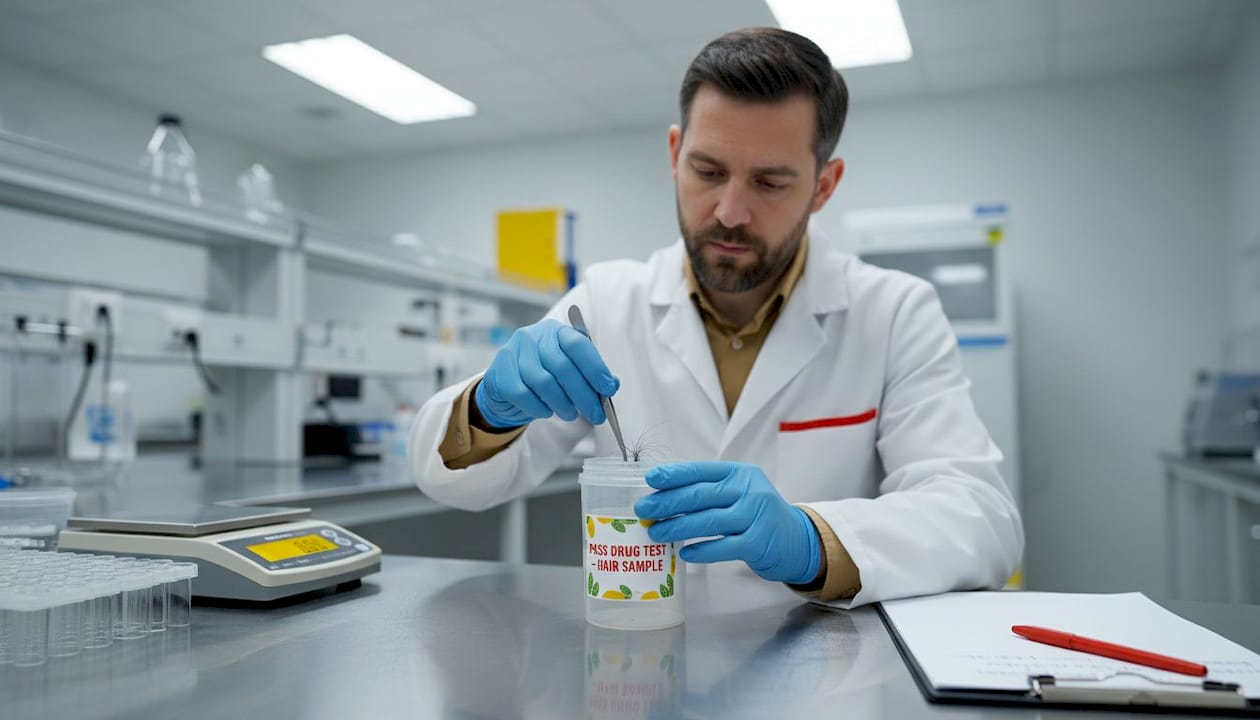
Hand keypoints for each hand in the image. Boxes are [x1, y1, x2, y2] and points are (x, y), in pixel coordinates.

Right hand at [474, 319, 619, 428]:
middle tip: (595, 414)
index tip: (608, 388)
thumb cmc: (544, 377)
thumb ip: (590, 375)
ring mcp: (513, 352)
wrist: (507, 388)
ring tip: (571, 414)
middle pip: (562, 367)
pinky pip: (523, 394)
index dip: (595, 368)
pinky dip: (539, 407)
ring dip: (562, 403)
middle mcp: (533, 336)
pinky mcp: (500, 372)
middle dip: (583, 394)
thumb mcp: (569, 371)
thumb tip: (611, 384)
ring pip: (543, 382)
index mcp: (556, 332)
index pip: (578, 345)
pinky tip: (547, 411)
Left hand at [634, 462, 821, 584]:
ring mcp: (756, 516)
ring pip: (708, 520)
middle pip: (700, 494)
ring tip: (656, 532)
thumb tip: (664, 495)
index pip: (701, 470)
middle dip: (667, 502)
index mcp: (739, 473)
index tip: (650, 480)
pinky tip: (685, 553)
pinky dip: (702, 550)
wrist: (798, 539)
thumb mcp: (739, 492)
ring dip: (677, 527)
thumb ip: (709, 491)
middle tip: (644, 509)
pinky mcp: (759, 542)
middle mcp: (749, 490)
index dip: (674, 475)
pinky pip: (723, 547)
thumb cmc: (758, 515)